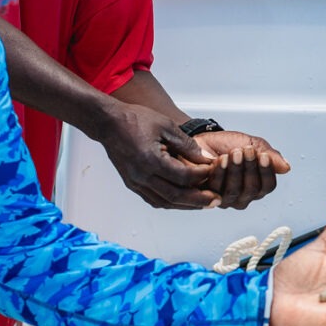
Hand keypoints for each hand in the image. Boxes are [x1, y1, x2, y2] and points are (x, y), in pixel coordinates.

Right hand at [97, 103, 221, 208]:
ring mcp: (135, 182)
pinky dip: (171, 202)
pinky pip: (154, 200)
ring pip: (165, 202)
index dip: (201, 176)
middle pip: (175, 196)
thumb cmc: (136, 120)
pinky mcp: (132, 184)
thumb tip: (207, 159)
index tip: (213, 171)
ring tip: (203, 203)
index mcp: (151, 160)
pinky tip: (183, 200)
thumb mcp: (166, 126)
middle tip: (216, 201)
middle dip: (199, 200)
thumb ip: (187, 145)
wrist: (109, 123)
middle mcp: (142, 176)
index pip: (183, 177)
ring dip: (186, 205)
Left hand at [191, 130, 290, 208]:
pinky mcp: (209, 196)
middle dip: (250, 168)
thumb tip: (286, 168)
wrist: (205, 139)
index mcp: (258, 186)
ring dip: (235, 170)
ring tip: (234, 153)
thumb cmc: (230, 144)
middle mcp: (244, 196)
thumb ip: (270, 156)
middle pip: (252, 189)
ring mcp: (226, 199)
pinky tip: (221, 159)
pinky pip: (216, 188)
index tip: (263, 155)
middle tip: (247, 150)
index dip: (266, 172)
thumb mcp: (254, 145)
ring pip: (235, 190)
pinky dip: (220, 172)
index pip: (268, 186)